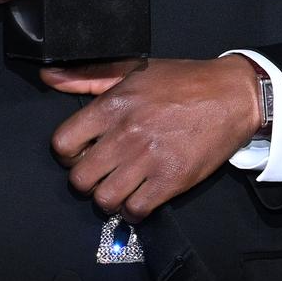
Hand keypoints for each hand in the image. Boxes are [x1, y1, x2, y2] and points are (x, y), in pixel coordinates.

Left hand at [46, 56, 264, 219]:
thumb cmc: (183, 82)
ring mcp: (148, 159)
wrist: (232, 95)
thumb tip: (49, 77)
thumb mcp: (133, 69)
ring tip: (119, 187)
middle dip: (86, 179)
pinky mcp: (171, 180)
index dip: (67, 153)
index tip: (80, 153)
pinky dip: (132, 211)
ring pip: (104, 200)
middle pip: (80, 178)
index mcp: (113, 105)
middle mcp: (126, 134)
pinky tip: (139, 198)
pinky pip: (135, 211)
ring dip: (108, 198)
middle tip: (100, 173)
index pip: (63, 144)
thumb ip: (87, 76)